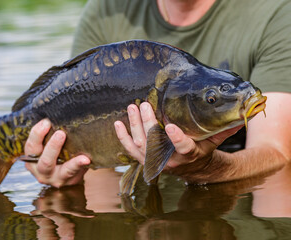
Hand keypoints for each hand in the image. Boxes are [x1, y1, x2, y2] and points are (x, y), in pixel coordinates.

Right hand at [24, 119, 90, 187]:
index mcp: (32, 159)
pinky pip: (75, 173)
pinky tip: (87, 160)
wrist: (69, 170)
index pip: (31, 146)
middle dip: (52, 147)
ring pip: (62, 171)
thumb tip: (57, 110)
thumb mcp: (48, 143)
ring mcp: (56, 178)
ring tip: (81, 155)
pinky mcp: (70, 181)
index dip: (37, 134)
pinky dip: (80, 166)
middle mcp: (41, 171)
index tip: (46, 122)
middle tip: (60, 133)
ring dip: (72, 162)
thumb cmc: (56, 151)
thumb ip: (49, 132)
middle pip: (44, 161)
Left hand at [114, 102, 240, 170]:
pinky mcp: (144, 159)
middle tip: (144, 105)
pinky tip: (117, 123)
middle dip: (148, 124)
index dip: (177, 139)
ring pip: (140, 145)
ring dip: (134, 126)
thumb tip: (243, 113)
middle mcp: (169, 160)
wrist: (190, 168)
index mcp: (188, 155)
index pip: (184, 148)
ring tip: (132, 107)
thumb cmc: (202, 150)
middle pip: (156, 143)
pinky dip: (123, 137)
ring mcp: (155, 160)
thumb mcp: (213, 141)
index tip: (170, 127)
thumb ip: (223, 128)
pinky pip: (131, 149)